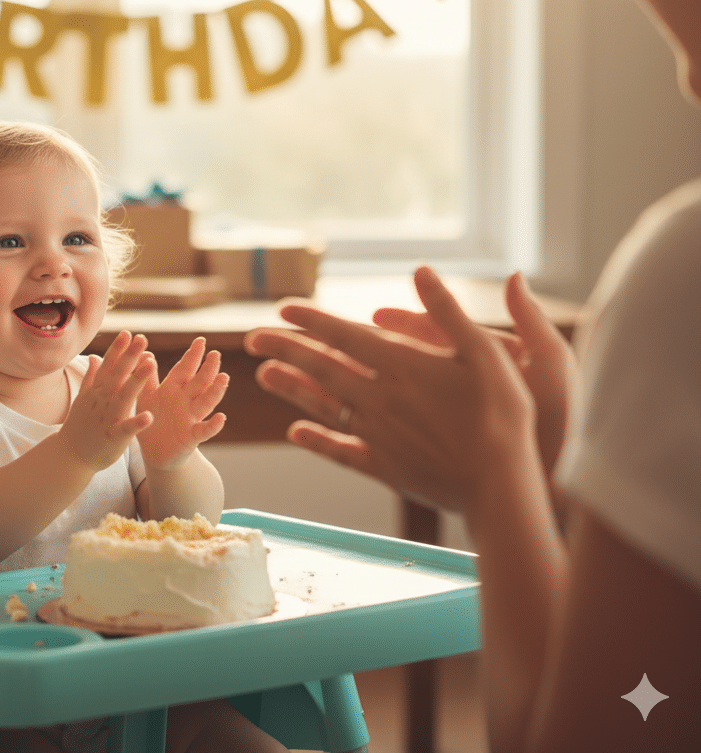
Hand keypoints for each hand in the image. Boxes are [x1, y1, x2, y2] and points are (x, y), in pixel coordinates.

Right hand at [58, 331, 154, 470]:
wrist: (69, 457)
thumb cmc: (80, 426)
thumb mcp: (84, 399)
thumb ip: (92, 377)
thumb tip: (95, 356)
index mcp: (97, 392)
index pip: (108, 367)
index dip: (118, 350)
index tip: (128, 333)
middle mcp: (101, 402)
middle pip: (117, 375)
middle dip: (130, 356)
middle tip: (142, 338)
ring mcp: (107, 419)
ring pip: (123, 397)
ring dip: (136, 380)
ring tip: (151, 364)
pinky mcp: (113, 438)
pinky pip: (126, 429)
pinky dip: (136, 423)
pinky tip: (149, 416)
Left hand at [136, 337, 228, 469]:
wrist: (154, 452)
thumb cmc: (152, 419)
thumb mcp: (147, 397)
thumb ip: (147, 377)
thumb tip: (146, 352)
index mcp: (173, 389)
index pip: (185, 369)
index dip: (193, 356)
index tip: (201, 341)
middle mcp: (185, 401)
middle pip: (199, 382)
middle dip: (208, 369)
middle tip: (215, 355)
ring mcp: (191, 418)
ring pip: (206, 402)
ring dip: (215, 391)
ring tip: (224, 378)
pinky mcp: (191, 437)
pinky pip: (204, 430)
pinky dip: (213, 425)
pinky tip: (221, 418)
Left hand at [245, 266, 536, 516]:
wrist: (502, 486)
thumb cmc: (504, 414)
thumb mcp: (486, 350)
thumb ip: (447, 310)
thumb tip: (420, 269)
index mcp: (402, 366)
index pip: (344, 335)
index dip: (312, 320)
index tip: (283, 308)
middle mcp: (380, 398)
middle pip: (322, 368)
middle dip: (286, 349)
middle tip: (252, 338)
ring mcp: (378, 435)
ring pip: (323, 406)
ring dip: (291, 388)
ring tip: (263, 375)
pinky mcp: (385, 468)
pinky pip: (340, 452)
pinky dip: (316, 440)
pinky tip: (296, 433)